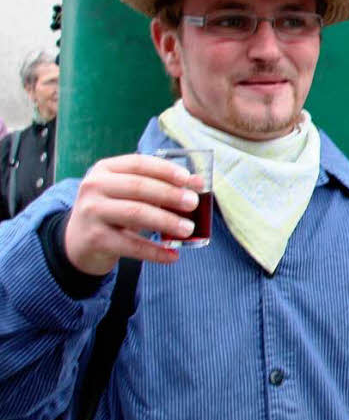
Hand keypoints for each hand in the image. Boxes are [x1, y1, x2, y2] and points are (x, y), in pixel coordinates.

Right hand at [64, 154, 205, 275]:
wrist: (78, 242)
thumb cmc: (114, 211)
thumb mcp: (132, 195)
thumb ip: (162, 187)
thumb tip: (199, 183)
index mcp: (106, 169)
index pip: (139, 163)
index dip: (166, 170)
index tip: (189, 179)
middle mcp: (94, 186)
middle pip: (138, 187)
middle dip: (170, 195)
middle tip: (193, 203)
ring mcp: (91, 212)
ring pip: (135, 213)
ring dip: (166, 221)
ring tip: (188, 229)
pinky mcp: (94, 238)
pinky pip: (131, 245)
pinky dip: (155, 252)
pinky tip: (173, 256)